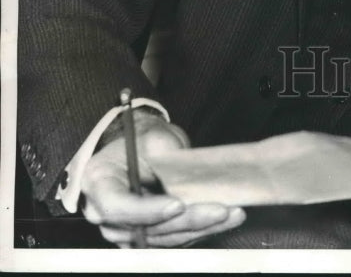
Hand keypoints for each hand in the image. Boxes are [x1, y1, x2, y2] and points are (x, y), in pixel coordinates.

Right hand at [81, 112, 245, 247]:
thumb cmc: (141, 139)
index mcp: (98, 183)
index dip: (148, 210)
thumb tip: (185, 165)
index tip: (178, 204)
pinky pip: (172, 238)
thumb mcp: (150, 134)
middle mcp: (105, 214)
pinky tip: (224, 220)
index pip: (119, 206)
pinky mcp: (146, 235)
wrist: (140, 148)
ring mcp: (125, 229)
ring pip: (164, 238)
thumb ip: (163, 149)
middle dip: (187, 220)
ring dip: (200, 229)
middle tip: (219, 210)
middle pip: (146, 228)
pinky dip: (199, 231)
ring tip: (231, 214)